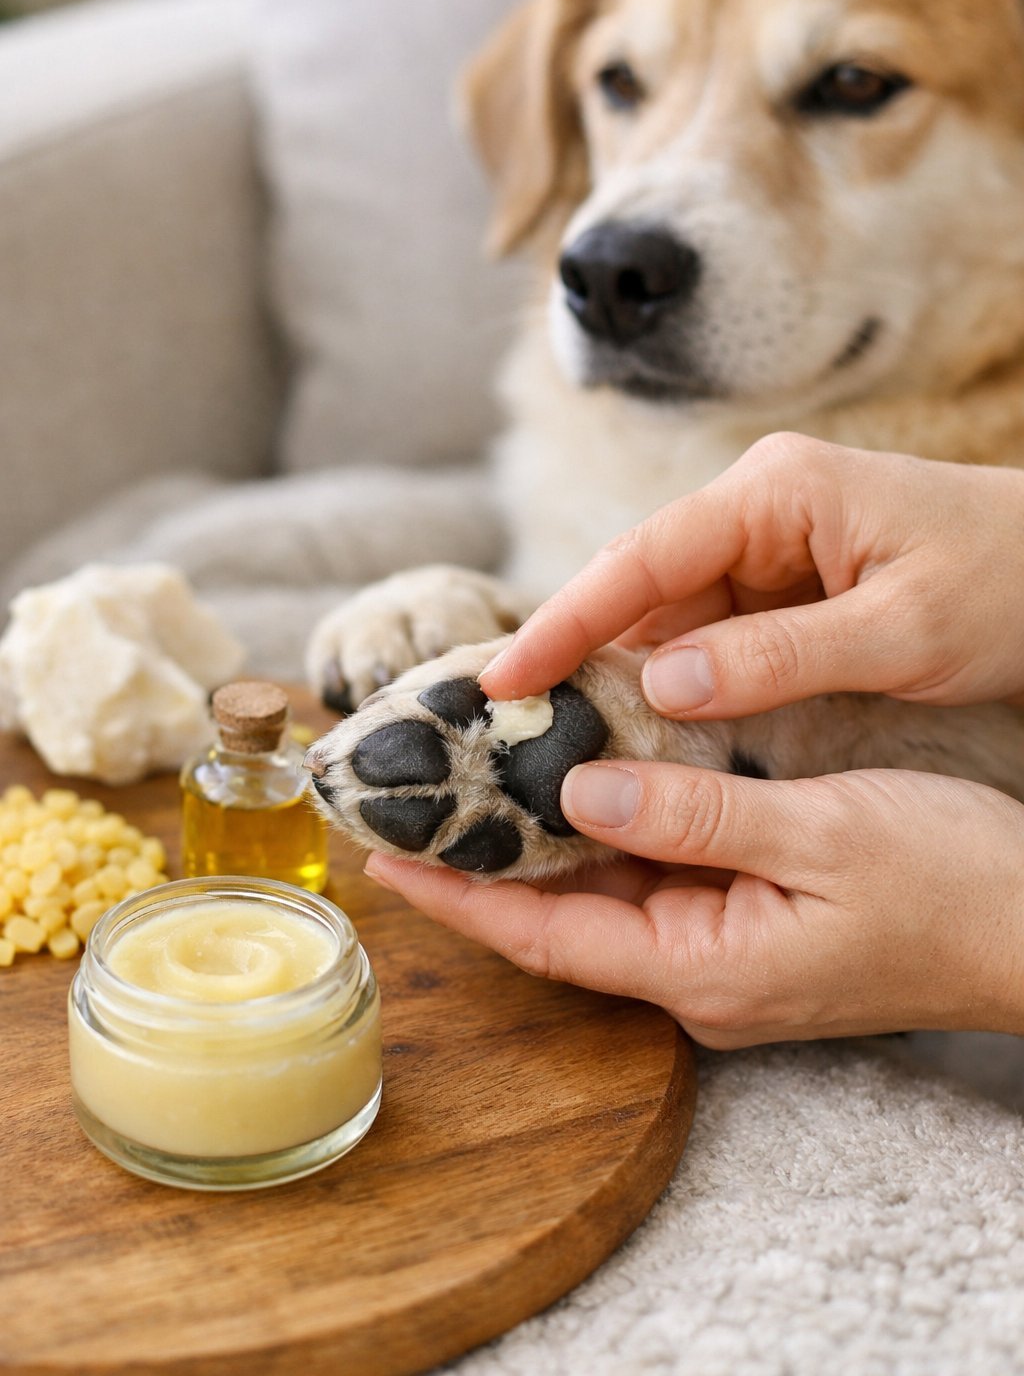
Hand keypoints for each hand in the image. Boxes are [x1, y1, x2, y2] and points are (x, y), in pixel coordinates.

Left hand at [365, 763, 1023, 1043]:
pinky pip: (657, 878)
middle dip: (484, 863)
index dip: (459, 899)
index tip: (384, 863)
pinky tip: (584, 775)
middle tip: (411, 804)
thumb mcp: (824, 836)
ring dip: (543, 838)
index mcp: (706, 969)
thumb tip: (581, 789)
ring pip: (606, 893)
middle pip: (563, 918)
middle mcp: (699, 974)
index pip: (548, 938)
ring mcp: (725, 952)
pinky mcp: (750, 925)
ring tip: (472, 781)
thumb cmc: (951, 886)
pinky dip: (611, 829)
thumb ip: (695, 815)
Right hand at [478, 433, 1023, 718]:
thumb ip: (781, 658)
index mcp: (779, 491)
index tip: (505, 679)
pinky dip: (678, 675)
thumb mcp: (904, 632)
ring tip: (559, 735)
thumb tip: (663, 687)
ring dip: (624, 669)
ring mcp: (773, 541)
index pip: (644, 555)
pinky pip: (712, 627)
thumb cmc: (1009, 582)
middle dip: (579, 649)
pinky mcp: (789, 578)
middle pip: (642, 581)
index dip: (566, 620)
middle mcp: (761, 506)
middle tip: (510, 723)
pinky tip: (644, 722)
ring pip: (672, 610)